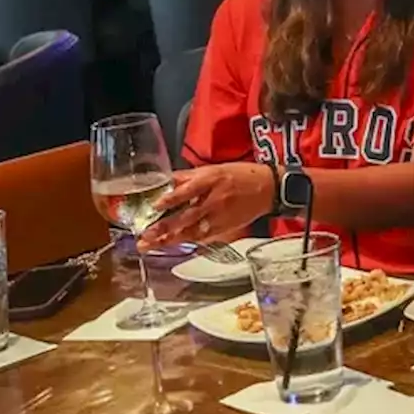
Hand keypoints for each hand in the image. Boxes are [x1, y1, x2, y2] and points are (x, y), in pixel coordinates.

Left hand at [139, 163, 272, 249]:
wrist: (269, 188)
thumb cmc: (241, 175)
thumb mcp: (215, 168)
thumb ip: (189, 176)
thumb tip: (165, 181)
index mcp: (212, 180)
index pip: (187, 190)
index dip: (170, 199)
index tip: (154, 205)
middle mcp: (214, 199)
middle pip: (186, 216)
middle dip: (164, 228)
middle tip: (144, 235)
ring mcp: (219, 216)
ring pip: (191, 230)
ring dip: (170, 239)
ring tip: (150, 245)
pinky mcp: (224, 228)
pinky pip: (202, 236)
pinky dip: (186, 241)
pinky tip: (171, 245)